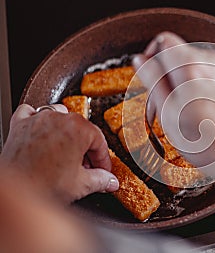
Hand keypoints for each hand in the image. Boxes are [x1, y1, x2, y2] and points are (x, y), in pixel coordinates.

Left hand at [0, 104, 118, 202]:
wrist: (14, 193)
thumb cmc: (43, 186)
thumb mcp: (81, 185)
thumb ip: (101, 180)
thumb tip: (110, 181)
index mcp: (79, 129)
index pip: (100, 141)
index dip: (103, 160)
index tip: (103, 170)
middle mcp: (59, 118)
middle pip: (82, 129)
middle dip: (86, 149)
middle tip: (86, 168)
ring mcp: (38, 119)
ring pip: (60, 116)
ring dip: (66, 131)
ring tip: (66, 151)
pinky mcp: (20, 124)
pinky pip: (32, 112)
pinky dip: (38, 120)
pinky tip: (43, 133)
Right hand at [133, 32, 214, 251]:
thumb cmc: (206, 141)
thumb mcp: (167, 112)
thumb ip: (152, 79)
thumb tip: (141, 59)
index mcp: (190, 65)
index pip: (163, 41)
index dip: (152, 57)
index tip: (149, 76)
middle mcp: (211, 61)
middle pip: (179, 54)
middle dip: (167, 73)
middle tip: (164, 103)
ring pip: (195, 66)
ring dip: (184, 82)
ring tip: (184, 112)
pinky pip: (210, 75)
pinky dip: (200, 87)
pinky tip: (201, 112)